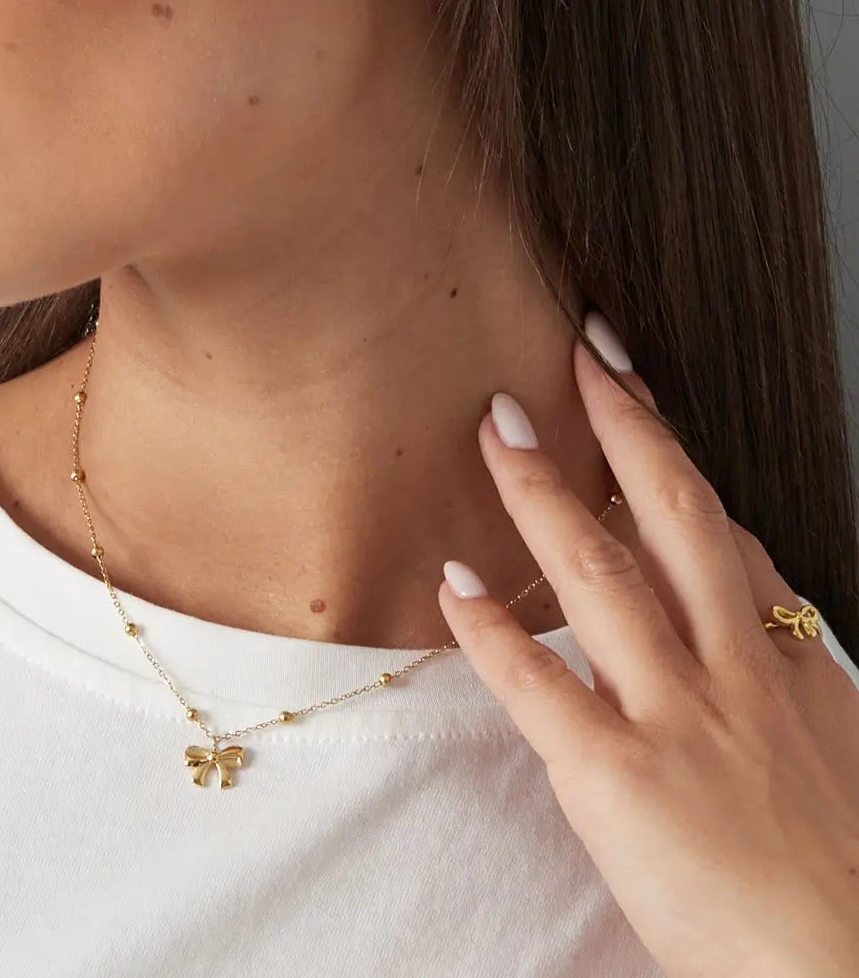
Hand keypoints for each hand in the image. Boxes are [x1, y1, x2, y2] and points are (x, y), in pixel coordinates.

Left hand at [436, 313, 858, 977]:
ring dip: (540, 492)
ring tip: (495, 430)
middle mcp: (734, 672)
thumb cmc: (845, 878)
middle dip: (623, 426)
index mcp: (791, 667)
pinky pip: (537, 686)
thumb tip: (751, 627)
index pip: (725, 535)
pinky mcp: (619, 780)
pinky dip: (488, 630)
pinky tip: (451, 584)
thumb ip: (787, 679)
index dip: (673, 457)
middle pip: (673, 516)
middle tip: (580, 354)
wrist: (851, 972)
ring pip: (600, 573)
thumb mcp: (842, 752)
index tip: (632, 400)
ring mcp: (676, 719)